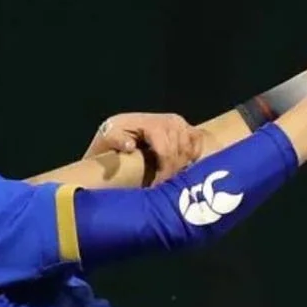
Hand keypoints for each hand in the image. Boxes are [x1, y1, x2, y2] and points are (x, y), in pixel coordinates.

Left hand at [84, 112, 202, 183]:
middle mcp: (169, 121)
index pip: (166, 151)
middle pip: (180, 152)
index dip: (164, 170)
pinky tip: (181, 167)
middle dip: (172, 170)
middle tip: (162, 184)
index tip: (157, 185)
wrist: (118, 129)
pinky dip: (192, 156)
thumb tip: (130, 146)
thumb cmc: (112, 137)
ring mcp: (180, 124)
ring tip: (169, 177)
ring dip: (181, 165)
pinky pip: (198, 143)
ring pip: (189, 150)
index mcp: (152, 123)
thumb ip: (117, 140)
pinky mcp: (186, 128)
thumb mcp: (108, 137)